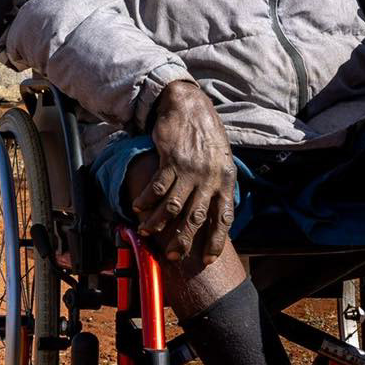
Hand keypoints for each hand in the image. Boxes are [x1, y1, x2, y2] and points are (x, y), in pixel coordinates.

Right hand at [133, 80, 236, 266]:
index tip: (207, 259)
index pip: (223, 218)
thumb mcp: (222, 160)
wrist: (189, 106)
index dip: (216, 240)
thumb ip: (218, 184)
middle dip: (183, 240)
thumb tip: (213, 211)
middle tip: (172, 255)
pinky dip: (147, 199)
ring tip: (147, 230)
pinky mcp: (172, 160)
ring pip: (173, 206)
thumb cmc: (206, 134)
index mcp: (225, 181)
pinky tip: (139, 206)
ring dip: (158, 222)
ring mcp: (191, 169)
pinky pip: (158, 187)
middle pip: (196, 218)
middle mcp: (210, 178)